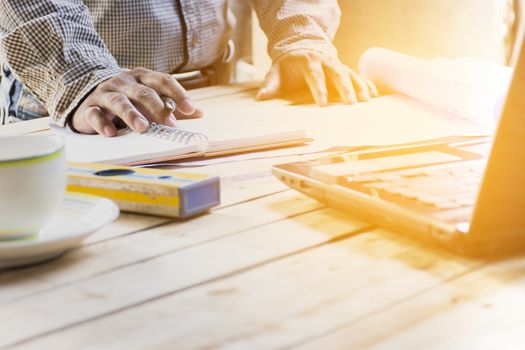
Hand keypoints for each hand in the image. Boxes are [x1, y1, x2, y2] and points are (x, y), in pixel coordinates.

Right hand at [71, 68, 202, 135]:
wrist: (88, 94)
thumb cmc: (128, 99)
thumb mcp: (150, 98)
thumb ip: (173, 105)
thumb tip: (200, 113)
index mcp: (142, 78)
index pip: (163, 81)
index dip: (178, 94)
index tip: (191, 109)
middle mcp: (124, 82)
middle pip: (143, 92)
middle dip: (157, 107)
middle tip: (169, 123)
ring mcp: (105, 93)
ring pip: (119, 102)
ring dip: (131, 114)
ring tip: (142, 127)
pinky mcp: (89, 108)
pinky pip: (95, 114)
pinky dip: (103, 124)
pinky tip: (111, 134)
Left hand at [256, 50, 377, 105]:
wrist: (301, 50)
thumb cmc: (288, 66)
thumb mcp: (277, 71)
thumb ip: (271, 83)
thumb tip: (261, 97)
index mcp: (308, 61)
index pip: (315, 75)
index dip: (319, 89)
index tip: (323, 103)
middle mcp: (326, 61)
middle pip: (337, 74)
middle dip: (345, 88)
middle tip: (351, 103)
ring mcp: (337, 64)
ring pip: (350, 74)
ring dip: (359, 87)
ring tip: (366, 100)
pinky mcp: (345, 69)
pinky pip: (357, 76)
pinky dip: (366, 84)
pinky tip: (374, 95)